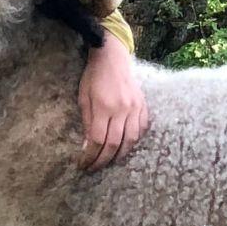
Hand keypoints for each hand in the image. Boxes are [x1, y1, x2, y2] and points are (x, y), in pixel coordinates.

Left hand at [78, 34, 148, 170]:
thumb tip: (87, 147)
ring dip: (120, 155)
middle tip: (94, 168)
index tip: (83, 164)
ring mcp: (135, 108)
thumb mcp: (84, 98)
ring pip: (131, 140)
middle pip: (114, 144)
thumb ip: (87, 122)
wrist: (112, 57)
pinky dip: (134, 141)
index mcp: (104, 107)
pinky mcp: (143, 105)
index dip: (90, 156)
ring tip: (109, 160)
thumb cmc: (93, 77)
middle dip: (103, 160)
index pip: (98, 140)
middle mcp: (122, 109)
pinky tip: (125, 146)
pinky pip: (142, 129)